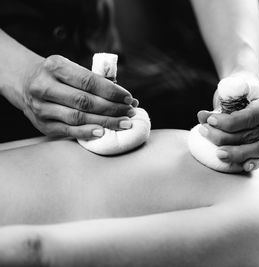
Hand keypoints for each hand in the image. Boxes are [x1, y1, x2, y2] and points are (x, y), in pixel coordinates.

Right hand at [19, 55, 137, 138]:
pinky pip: (68, 130)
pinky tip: (103, 132)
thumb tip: (125, 97)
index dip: (112, 91)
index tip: (128, 98)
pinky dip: (87, 132)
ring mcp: (41, 107)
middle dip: (112, 108)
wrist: (24, 82)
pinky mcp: (42, 124)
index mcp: (55, 66)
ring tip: (123, 123)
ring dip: (105, 121)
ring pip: (78, 117)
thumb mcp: (70, 68)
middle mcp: (44, 86)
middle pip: (85, 101)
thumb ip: (94, 80)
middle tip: (130, 113)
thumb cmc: (57, 75)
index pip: (89, 81)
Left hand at [197, 77, 258, 171]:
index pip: (251, 117)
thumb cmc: (236, 90)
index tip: (210, 120)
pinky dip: (249, 163)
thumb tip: (202, 116)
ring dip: (235, 153)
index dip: (230, 122)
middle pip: (251, 134)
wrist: (246, 96)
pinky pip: (258, 158)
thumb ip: (218, 103)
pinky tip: (240, 166)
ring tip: (217, 153)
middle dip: (225, 136)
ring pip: (256, 149)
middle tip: (204, 131)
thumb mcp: (230, 89)